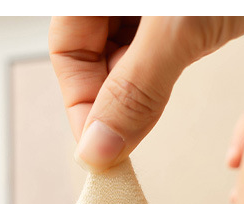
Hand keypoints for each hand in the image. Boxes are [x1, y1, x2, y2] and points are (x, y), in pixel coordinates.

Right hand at [48, 16, 243, 171]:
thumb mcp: (177, 28)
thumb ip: (136, 89)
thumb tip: (98, 149)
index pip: (67, 52)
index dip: (81, 103)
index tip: (103, 150)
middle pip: (91, 56)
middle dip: (111, 101)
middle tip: (128, 144)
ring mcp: (146, 7)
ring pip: (123, 58)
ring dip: (136, 93)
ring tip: (149, 117)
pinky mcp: (176, 14)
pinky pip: (154, 51)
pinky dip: (160, 77)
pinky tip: (166, 90)